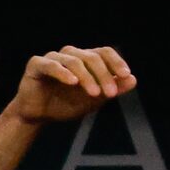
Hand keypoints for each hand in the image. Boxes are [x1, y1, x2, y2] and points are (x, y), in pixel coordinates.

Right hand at [8, 45, 135, 125]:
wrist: (37, 117)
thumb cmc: (64, 105)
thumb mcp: (93, 100)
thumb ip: (112, 90)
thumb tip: (133, 80)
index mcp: (84, 59)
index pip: (104, 53)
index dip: (116, 62)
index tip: (126, 75)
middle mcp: (70, 54)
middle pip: (92, 57)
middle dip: (104, 75)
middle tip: (110, 93)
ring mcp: (53, 58)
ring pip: (75, 61)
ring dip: (87, 77)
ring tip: (94, 93)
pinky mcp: (36, 64)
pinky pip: (52, 65)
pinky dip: (63, 73)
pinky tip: (73, 83)